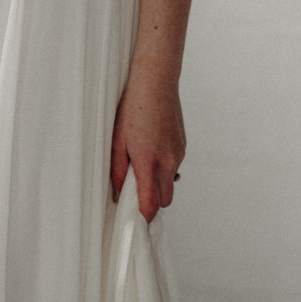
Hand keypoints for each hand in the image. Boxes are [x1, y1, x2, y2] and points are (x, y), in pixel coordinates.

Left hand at [109, 73, 185, 221]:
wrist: (156, 82)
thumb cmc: (134, 107)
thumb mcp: (117, 140)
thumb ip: (118, 170)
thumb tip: (119, 190)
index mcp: (149, 162)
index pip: (151, 203)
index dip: (144, 216)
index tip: (135, 219)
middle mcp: (167, 161)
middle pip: (165, 199)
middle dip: (153, 201)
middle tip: (136, 191)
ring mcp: (178, 153)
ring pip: (171, 181)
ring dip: (159, 182)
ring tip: (142, 163)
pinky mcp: (183, 145)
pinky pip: (174, 165)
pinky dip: (164, 166)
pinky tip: (152, 147)